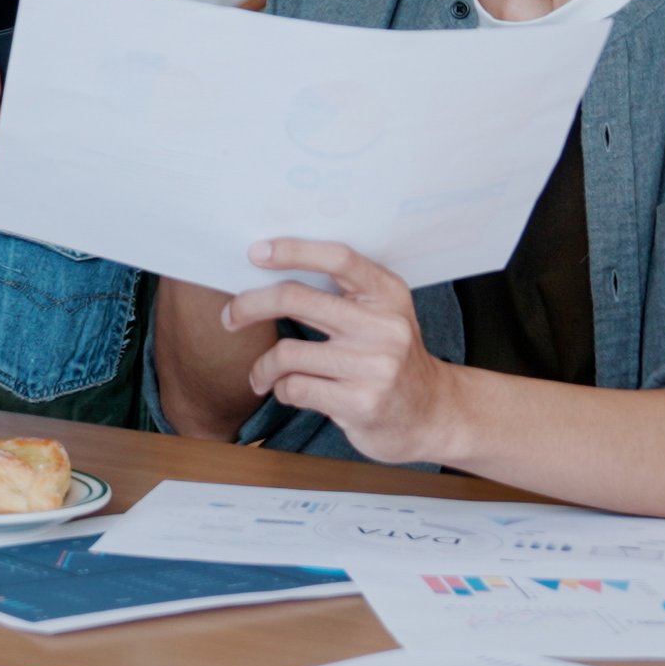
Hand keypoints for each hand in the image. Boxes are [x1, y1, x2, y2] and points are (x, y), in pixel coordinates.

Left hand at [221, 240, 470, 464]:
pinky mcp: (361, 403)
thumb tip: (270, 270)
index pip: (338, 258)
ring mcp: (375, 367)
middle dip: (250, 305)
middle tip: (231, 317)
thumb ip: (343, 296)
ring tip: (262, 376)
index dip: (293, 250)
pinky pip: (294, 387)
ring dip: (263, 367)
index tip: (256, 252)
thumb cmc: (393, 361)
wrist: (434, 415)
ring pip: (287, 352)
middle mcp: (385, 327)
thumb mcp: (383, 318)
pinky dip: (281, 390)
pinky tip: (289, 392)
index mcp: (389, 295)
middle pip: (296, 298)